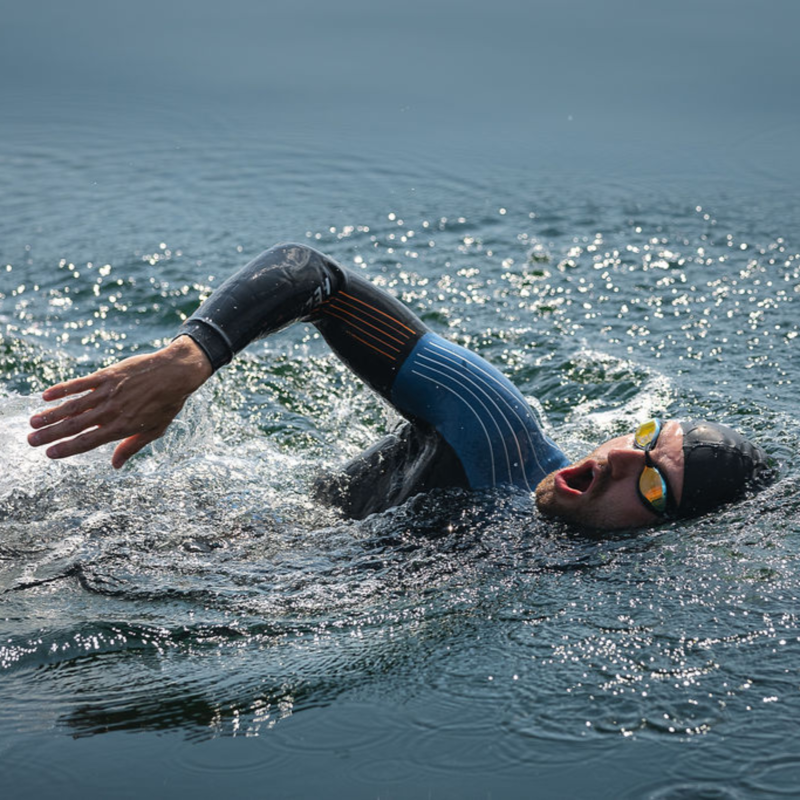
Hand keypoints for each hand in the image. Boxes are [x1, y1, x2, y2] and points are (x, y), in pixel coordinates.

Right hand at [28, 336, 212, 467]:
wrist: (176, 373)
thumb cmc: (167, 404)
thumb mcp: (155, 430)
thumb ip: (132, 447)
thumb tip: (115, 466)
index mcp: (123, 427)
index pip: (89, 441)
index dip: (67, 448)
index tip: (49, 454)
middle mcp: (112, 411)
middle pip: (75, 425)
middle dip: (51, 434)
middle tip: (31, 440)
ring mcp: (108, 392)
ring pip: (73, 405)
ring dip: (51, 414)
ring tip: (33, 422)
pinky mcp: (108, 376)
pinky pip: (81, 383)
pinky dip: (63, 389)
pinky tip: (46, 395)